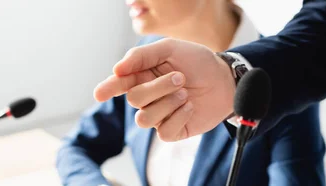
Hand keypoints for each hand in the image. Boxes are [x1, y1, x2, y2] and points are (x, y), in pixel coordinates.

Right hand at [94, 38, 235, 140]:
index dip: (107, 89)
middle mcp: (147, 97)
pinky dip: (179, 117)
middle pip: (134, 100)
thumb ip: (142, 55)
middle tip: (180, 77)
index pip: (118, 84)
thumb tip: (117, 69)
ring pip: (145, 119)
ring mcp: (159, 115)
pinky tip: (189, 107)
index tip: (100, 93)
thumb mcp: (171, 49)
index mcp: (142, 75)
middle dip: (158, 88)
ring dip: (168, 103)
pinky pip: (163, 132)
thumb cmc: (198, 62)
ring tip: (185, 93)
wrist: (225, 80)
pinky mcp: (172, 130)